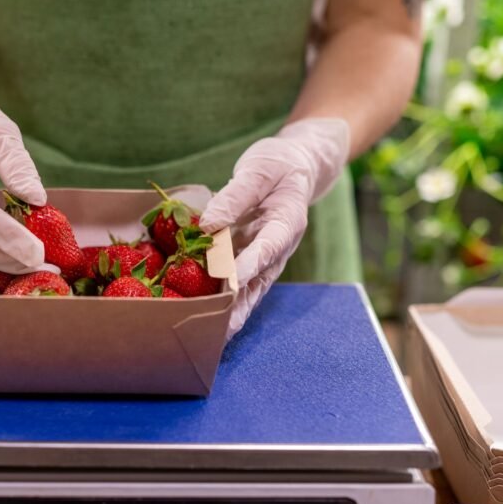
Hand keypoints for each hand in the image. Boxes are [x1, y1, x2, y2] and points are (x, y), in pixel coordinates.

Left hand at [199, 118, 349, 338]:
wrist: (296, 168)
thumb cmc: (278, 166)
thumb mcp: (258, 170)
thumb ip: (234, 197)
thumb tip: (208, 224)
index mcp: (287, 222)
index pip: (268, 247)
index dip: (249, 265)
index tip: (230, 280)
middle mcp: (278, 247)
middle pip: (258, 281)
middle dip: (239, 306)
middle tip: (220, 329)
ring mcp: (265, 257)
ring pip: (248, 290)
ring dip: (231, 312)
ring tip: (212, 337)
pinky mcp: (251, 259)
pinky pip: (238, 283)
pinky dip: (224, 300)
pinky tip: (206, 318)